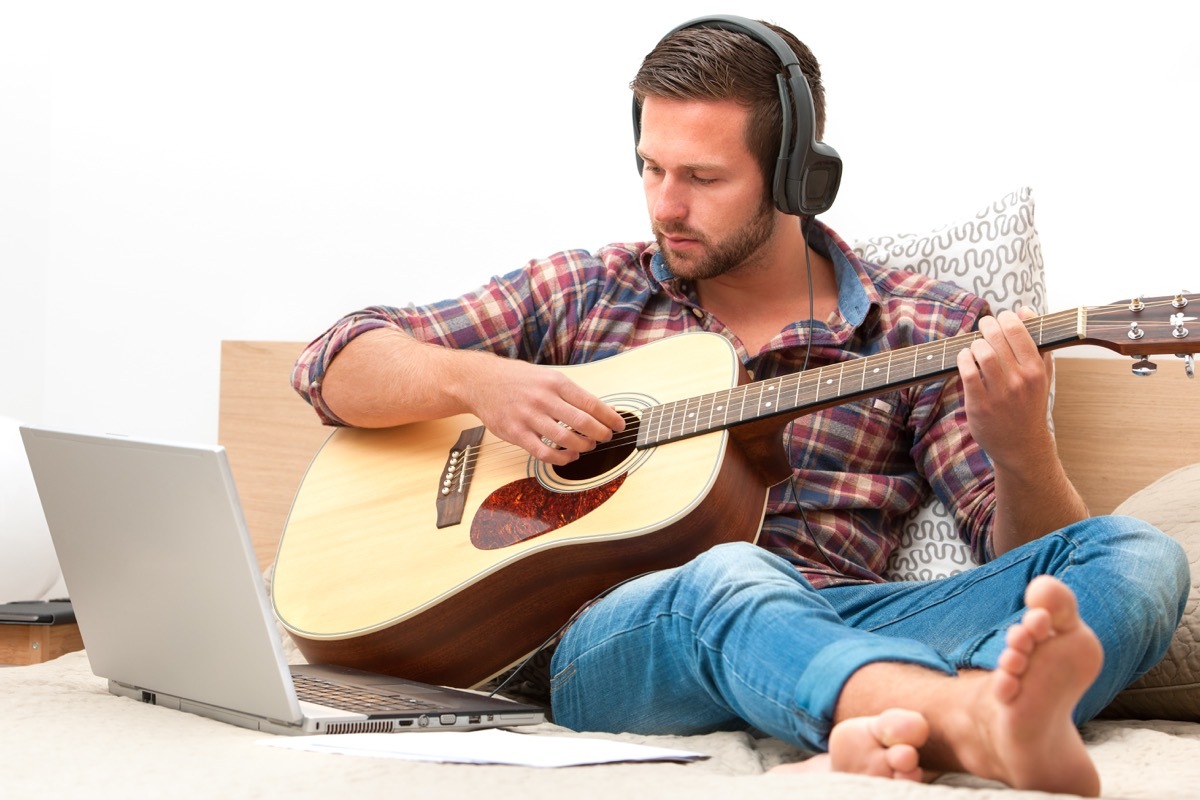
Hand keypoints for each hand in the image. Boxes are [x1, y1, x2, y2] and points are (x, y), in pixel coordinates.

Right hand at [459, 355, 625, 465]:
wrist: (480, 381)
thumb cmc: (517, 379)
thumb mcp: (546, 376)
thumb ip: (568, 393)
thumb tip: (598, 411)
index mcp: (555, 382)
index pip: (590, 402)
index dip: (609, 417)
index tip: (619, 425)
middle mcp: (544, 399)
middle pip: (582, 422)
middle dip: (600, 434)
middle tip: (606, 438)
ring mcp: (529, 417)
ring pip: (566, 439)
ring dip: (583, 447)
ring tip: (588, 446)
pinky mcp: (516, 433)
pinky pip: (544, 453)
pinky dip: (561, 458)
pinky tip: (569, 456)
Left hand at [955, 307, 1054, 469]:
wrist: (1022, 445)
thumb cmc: (1031, 405)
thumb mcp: (1043, 376)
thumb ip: (1037, 343)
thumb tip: (1025, 310)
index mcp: (1036, 370)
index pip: (1019, 331)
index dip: (1006, 318)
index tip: (1001, 318)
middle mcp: (1019, 380)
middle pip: (997, 338)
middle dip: (987, 325)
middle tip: (984, 325)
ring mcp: (999, 393)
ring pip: (982, 353)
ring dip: (975, 343)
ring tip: (976, 345)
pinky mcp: (979, 404)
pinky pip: (967, 372)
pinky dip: (963, 358)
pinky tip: (965, 357)